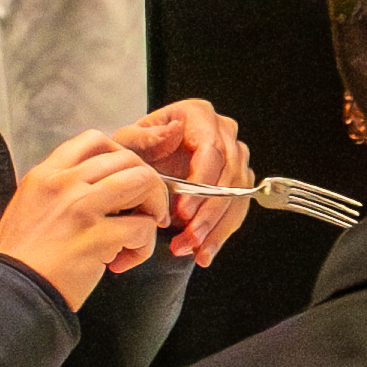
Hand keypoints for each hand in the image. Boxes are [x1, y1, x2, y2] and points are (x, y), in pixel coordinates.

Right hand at [0, 130, 176, 305]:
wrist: (10, 290)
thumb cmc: (23, 256)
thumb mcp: (32, 204)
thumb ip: (64, 188)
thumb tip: (106, 185)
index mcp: (47, 173)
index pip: (95, 140)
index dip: (122, 158)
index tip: (126, 183)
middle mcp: (64, 183)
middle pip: (129, 159)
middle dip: (148, 185)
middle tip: (145, 212)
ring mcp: (81, 207)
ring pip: (144, 183)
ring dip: (153, 208)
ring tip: (140, 232)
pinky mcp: (97, 237)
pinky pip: (144, 228)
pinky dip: (144, 247)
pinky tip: (121, 262)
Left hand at [112, 97, 253, 263]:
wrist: (139, 163)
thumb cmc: (134, 149)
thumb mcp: (128, 141)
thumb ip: (144, 137)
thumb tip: (174, 133)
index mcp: (199, 116)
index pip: (211, 151)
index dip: (201, 184)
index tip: (182, 210)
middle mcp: (224, 133)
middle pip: (229, 177)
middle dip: (208, 213)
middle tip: (189, 236)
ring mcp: (235, 157)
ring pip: (238, 197)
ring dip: (216, 228)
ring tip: (193, 249)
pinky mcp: (237, 181)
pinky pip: (237, 210)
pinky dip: (220, 233)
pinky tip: (204, 251)